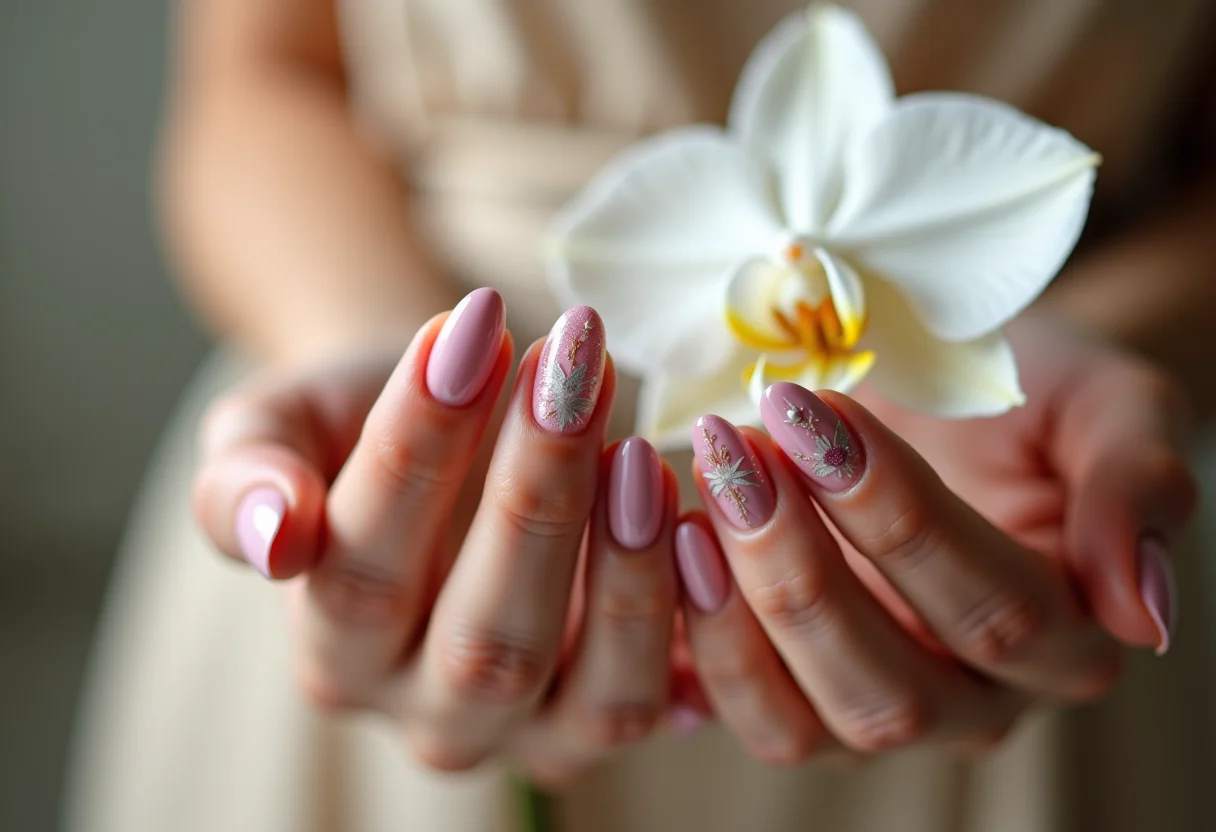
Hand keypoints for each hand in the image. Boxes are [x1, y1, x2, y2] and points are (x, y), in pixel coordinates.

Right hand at [192, 291, 681, 782]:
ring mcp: (533, 731)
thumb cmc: (358, 422)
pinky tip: (694, 513)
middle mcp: (429, 717)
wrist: (448, 433)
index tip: (469, 325)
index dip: (417, 448)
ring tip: (639, 447)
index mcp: (334, 653)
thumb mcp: (277, 427)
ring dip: (624, 569)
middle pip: (484, 641)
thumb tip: (272, 536)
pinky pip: (661, 692)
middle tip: (571, 364)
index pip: (362, 567)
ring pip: (590, 693)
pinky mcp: (612, 712)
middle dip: (536, 497)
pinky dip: (689, 614)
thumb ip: (243, 476)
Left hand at [674, 338, 1195, 760]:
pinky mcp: (796, 701)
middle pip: (890, 689)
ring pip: (805, 722)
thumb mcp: (1105, 406)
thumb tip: (1145, 614)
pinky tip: (673, 540)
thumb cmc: (1022, 391)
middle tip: (737, 450)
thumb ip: (1139, 489)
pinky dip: (697, 639)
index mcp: (1066, 640)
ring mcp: (877, 711)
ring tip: (697, 489)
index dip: (897, 514)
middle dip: (801, 569)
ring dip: (738, 609)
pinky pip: (743, 709)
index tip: (808, 411)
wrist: (936, 388)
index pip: (989, 607)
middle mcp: (975, 701)